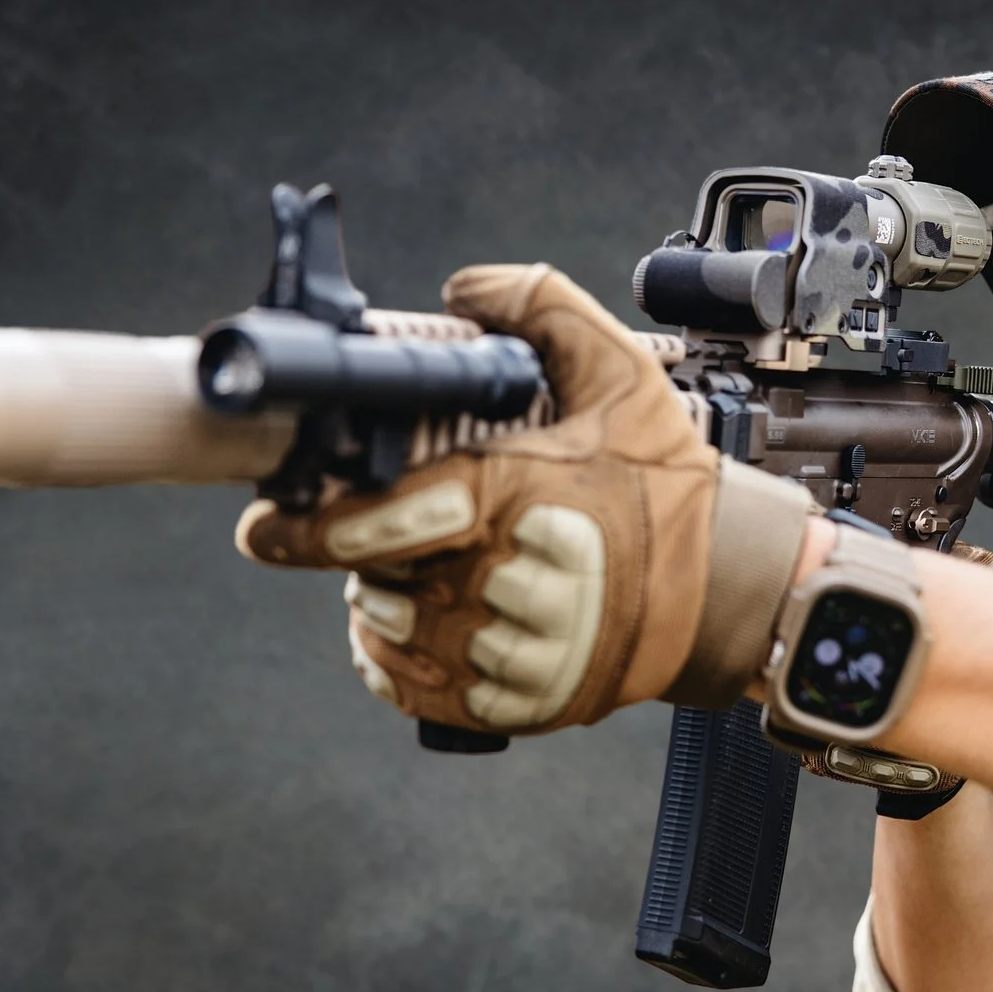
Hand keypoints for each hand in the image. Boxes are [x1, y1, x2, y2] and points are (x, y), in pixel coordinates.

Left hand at [236, 264, 802, 732]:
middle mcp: (501, 584)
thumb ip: (541, 309)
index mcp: (513, 500)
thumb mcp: (621, 375)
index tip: (264, 528)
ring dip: (382, 602)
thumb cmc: (670, 488)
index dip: (305, 531)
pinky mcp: (513, 702)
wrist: (729, 594)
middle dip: (364, 552)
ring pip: (388, 632)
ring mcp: (506, 653)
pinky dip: (397, 663)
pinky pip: (413, 691)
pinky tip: (418, 630)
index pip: (376, 523)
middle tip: (391, 528)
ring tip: (420, 571)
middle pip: (373, 577)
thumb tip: (463, 290)